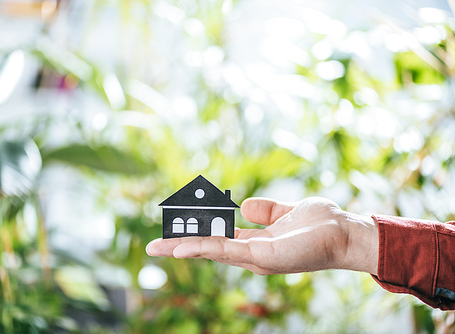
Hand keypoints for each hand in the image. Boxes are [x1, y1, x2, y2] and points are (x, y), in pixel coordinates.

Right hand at [146, 197, 377, 275]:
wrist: (347, 232)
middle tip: (154, 247)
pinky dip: (203, 248)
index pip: (220, 240)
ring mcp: (257, 258)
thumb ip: (266, 210)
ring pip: (212, 251)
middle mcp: (253, 254)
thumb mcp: (287, 211)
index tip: (176, 232)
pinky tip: (182, 248)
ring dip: (184, 249)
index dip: (197, 236)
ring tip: (158, 248)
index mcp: (257, 243)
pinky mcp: (264, 257)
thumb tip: (244, 206)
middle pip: (210, 249)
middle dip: (181, 248)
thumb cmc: (322, 223)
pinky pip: (227, 251)